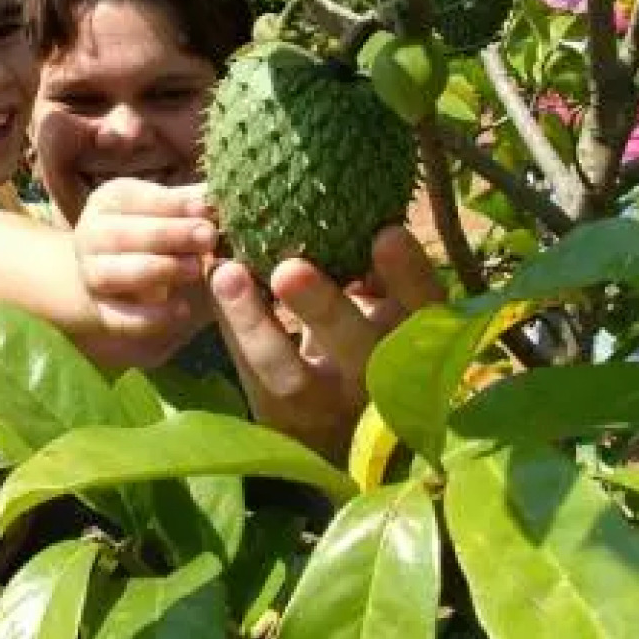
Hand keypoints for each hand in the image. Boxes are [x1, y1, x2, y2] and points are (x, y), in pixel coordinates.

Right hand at [72, 178, 217, 367]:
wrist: (120, 277)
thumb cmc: (157, 233)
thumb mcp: (170, 212)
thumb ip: (193, 204)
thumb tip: (221, 196)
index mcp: (109, 201)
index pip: (132, 198)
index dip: (170, 204)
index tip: (205, 210)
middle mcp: (91, 235)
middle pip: (120, 234)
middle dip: (167, 235)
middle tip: (208, 237)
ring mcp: (91, 275)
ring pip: (111, 274)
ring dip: (157, 270)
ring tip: (197, 269)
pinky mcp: (101, 312)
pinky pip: (119, 318)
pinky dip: (150, 317)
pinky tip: (182, 311)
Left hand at [209, 225, 440, 461]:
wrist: (336, 432)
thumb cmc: (364, 346)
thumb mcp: (385, 312)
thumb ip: (376, 274)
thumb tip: (357, 205)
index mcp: (413, 337)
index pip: (424, 307)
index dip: (410, 275)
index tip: (386, 233)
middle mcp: (375, 377)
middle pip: (357, 348)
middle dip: (323, 308)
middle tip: (289, 268)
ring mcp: (324, 402)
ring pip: (289, 372)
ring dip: (255, 322)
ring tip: (229, 273)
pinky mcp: (279, 412)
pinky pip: (249, 370)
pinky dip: (231, 323)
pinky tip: (214, 278)